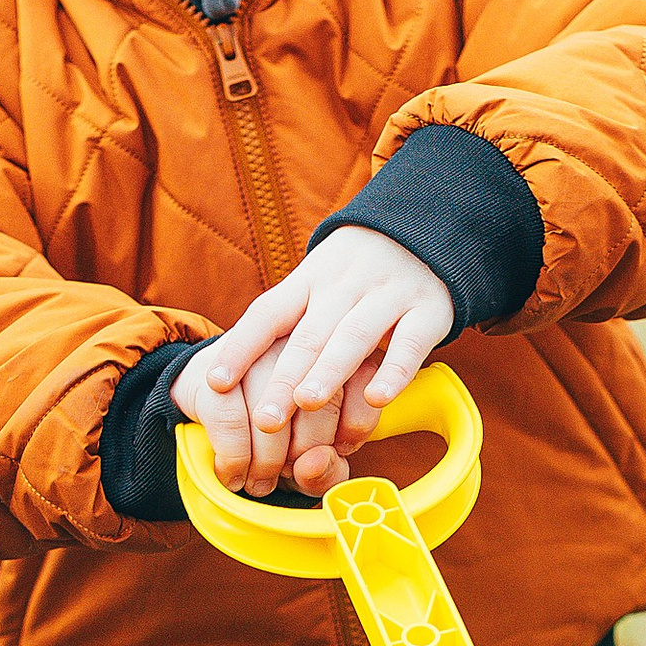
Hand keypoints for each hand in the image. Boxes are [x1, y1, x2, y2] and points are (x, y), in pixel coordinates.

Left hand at [180, 230, 453, 497]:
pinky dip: (394, 371)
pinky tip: (376, 399)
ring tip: (306, 404)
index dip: (241, 347)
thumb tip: (228, 373)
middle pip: (309, 333)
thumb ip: (285, 322)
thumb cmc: (356, 275)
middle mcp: (344, 285)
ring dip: (329, 371)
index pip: (268, 313)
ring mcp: (388, 295)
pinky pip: (410, 342)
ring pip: (354, 335)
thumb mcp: (316, 283)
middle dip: (285, 377)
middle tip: (265, 419)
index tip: (216, 384)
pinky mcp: (429, 310)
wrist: (424, 227)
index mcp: (309, 280)